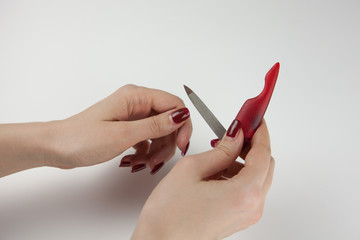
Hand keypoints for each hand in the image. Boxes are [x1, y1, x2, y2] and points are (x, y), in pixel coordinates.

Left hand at [48, 84, 191, 172]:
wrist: (56, 147)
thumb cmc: (82, 138)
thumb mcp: (123, 134)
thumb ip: (155, 125)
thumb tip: (181, 115)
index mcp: (136, 96)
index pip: (174, 104)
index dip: (182, 125)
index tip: (182, 145)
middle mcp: (136, 103)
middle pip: (168, 121)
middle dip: (168, 143)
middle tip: (158, 162)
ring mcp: (132, 116)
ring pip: (159, 132)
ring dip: (156, 151)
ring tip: (143, 165)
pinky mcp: (127, 127)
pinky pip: (147, 139)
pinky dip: (146, 153)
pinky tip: (134, 162)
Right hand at [132, 120, 273, 239]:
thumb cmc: (168, 214)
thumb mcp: (192, 169)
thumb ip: (221, 150)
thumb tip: (236, 135)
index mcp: (245, 193)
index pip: (263, 153)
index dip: (259, 132)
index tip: (253, 118)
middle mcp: (252, 207)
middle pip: (264, 165)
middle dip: (251, 145)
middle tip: (235, 131)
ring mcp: (246, 215)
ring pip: (256, 177)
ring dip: (242, 160)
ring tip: (219, 151)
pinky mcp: (237, 219)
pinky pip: (246, 190)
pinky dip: (237, 175)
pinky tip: (216, 169)